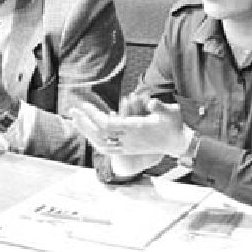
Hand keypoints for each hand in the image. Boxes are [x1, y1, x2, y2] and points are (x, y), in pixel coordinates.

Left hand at [69, 98, 187, 157]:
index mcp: (136, 129)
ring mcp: (127, 146)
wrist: (178, 143)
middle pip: (100, 134)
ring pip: (101, 143)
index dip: (94, 116)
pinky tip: (91, 134)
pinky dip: (95, 141)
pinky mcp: (128, 149)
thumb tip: (151, 102)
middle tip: (73, 110)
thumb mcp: (171, 113)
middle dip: (85, 122)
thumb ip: (160, 107)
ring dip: (87, 132)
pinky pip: (106, 148)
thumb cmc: (175, 125)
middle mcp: (128, 140)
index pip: (107, 124)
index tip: (84, 105)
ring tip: (77, 121)